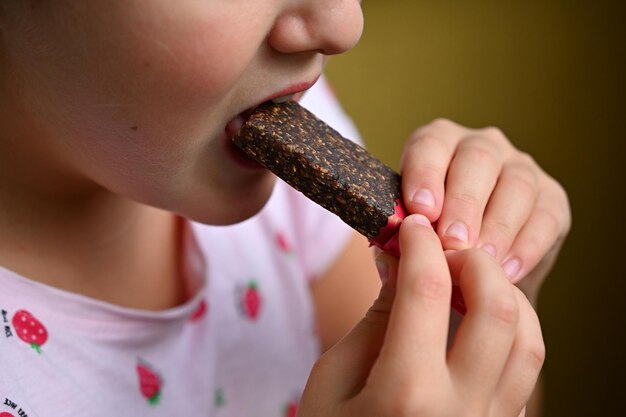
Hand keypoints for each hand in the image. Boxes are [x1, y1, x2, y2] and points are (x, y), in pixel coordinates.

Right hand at [298, 215, 544, 416]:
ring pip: (528, 338)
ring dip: (502, 293)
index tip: (411, 226)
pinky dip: (510, 330)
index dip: (420, 244)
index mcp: (405, 394)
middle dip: (473, 260)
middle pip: (497, 308)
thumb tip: (401, 263)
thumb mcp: (333, 380)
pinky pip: (525, 370)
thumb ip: (375, 321)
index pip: (427, 290)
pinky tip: (476, 320)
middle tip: (444, 249)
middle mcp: (461, 410)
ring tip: (466, 280)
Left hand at [400, 119, 570, 303]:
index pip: (429, 145)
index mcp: (437, 143)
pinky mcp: (552, 198)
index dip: (424, 174)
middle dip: (463, 203)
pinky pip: (546, 216)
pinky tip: (507, 272)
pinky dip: (527, 246)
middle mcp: (481, 146)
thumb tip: (394, 259)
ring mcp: (520, 168)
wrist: (475, 269)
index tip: (420, 210)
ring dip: (497, 226)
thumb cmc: (430, 244)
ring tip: (480, 261)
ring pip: (515, 186)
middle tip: (452, 241)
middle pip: (477, 160)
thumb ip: (399, 241)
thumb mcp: (408, 237)